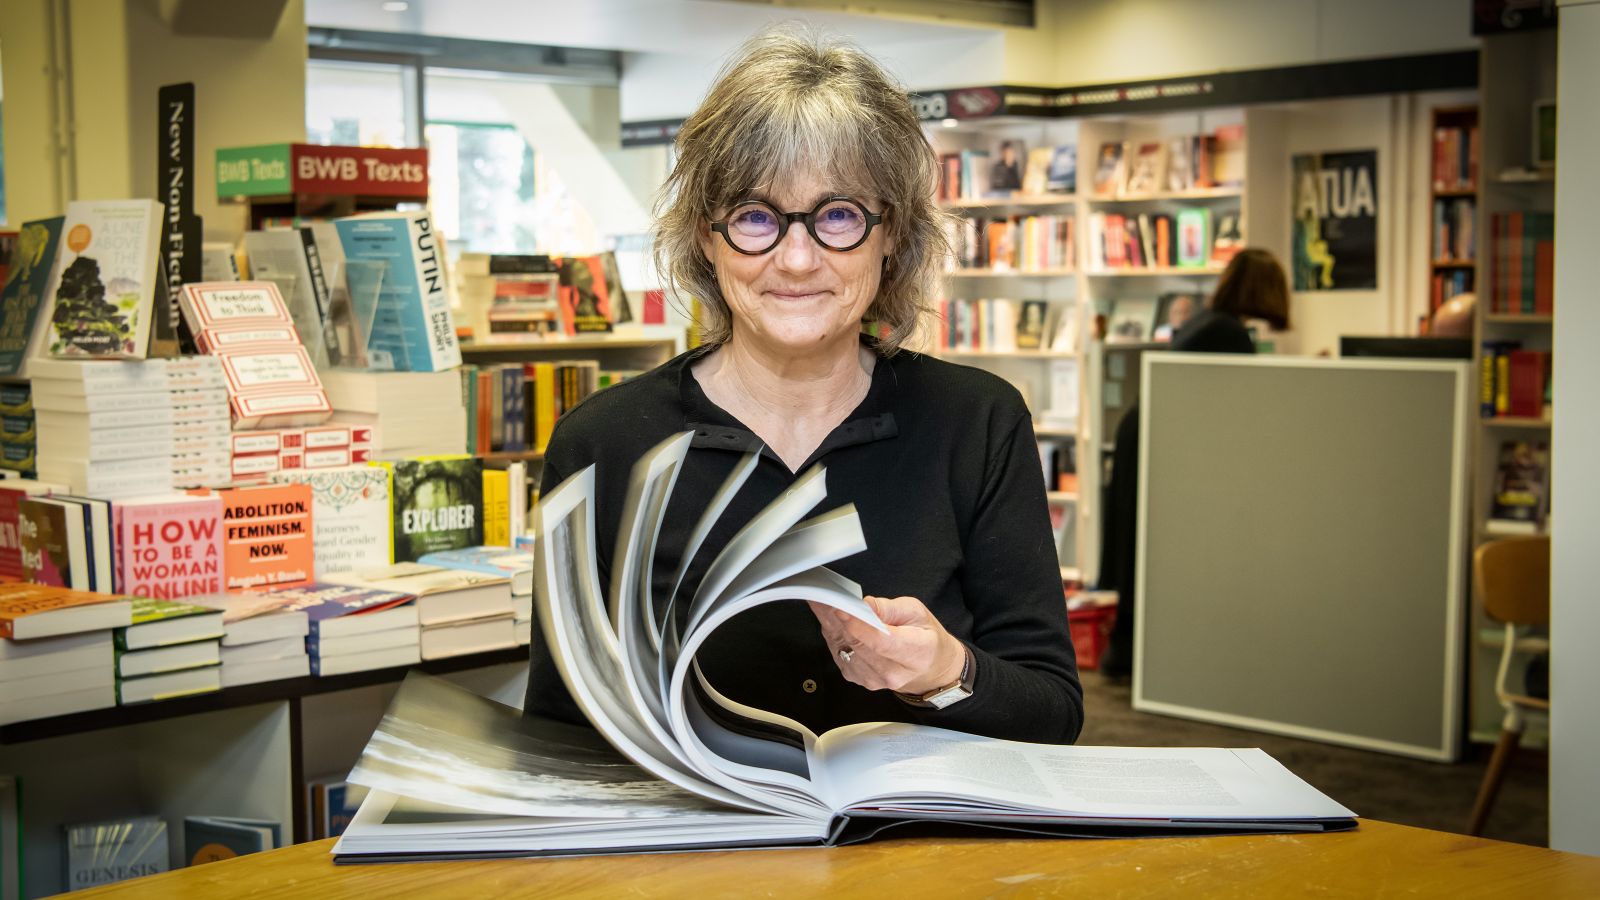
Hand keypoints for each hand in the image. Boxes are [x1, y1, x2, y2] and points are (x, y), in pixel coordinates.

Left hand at [808, 596, 966, 695]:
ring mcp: (873, 679)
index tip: (842, 609)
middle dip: (838, 618)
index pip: (882, 643)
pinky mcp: (857, 678)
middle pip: (857, 644)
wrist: (928, 666)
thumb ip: (889, 608)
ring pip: (843, 647)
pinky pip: (838, 652)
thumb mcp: (916, 612)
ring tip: (823, 601)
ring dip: (831, 623)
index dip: (859, 626)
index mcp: (916, 654)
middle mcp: (893, 673)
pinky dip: (832, 632)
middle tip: (824, 595)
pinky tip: (830, 617)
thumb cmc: (924, 636)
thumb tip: (865, 605)